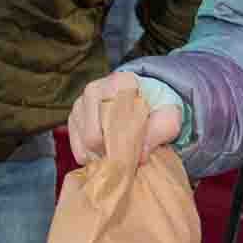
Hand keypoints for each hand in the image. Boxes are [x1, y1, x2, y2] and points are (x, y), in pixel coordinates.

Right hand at [66, 72, 182, 165]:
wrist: (147, 98)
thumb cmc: (157, 107)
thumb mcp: (169, 117)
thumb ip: (161, 131)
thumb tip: (140, 155)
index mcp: (119, 83)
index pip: (115, 122)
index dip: (127, 143)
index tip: (140, 151)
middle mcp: (94, 89)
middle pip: (94, 137)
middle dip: (112, 154)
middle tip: (130, 160)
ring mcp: (79, 104)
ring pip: (84, 145)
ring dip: (103, 157)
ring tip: (121, 155)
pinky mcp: (73, 119)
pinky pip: (78, 150)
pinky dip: (93, 158)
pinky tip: (109, 153)